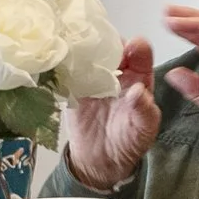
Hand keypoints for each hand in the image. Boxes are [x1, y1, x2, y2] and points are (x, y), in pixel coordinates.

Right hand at [61, 37, 162, 190]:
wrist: (100, 159)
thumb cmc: (128, 140)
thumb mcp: (143, 129)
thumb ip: (144, 110)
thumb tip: (139, 91)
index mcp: (138, 76)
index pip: (140, 54)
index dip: (137, 47)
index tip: (132, 47)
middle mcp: (116, 71)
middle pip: (110, 46)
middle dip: (103, 39)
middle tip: (95, 39)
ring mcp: (93, 75)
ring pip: (87, 53)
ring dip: (79, 45)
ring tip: (71, 41)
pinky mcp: (72, 84)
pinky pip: (66, 69)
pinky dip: (61, 61)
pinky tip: (55, 55)